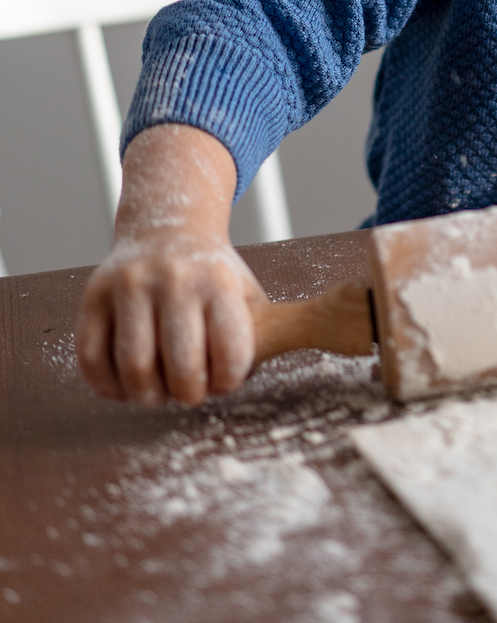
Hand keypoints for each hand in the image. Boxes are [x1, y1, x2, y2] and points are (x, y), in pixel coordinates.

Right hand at [75, 124, 260, 405]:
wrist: (165, 227)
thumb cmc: (213, 276)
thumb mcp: (247, 293)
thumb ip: (265, 333)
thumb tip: (278, 366)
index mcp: (218, 281)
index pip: (231, 353)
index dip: (229, 380)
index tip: (225, 379)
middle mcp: (174, 279)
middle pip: (181, 368)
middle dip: (188, 394)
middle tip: (189, 392)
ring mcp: (129, 285)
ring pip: (134, 369)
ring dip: (148, 396)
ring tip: (158, 391)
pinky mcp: (94, 297)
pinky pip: (92, 361)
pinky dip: (109, 387)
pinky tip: (126, 383)